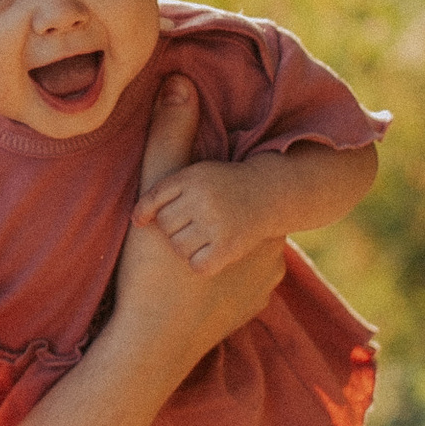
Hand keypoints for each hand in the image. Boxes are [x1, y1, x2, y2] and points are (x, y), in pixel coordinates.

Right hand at [120, 72, 285, 327]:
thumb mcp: (157, 198)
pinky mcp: (252, 312)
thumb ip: (170, 137)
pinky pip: (243, 285)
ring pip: (249, 251)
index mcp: (256, 217)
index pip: (249, 185)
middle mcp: (273, 250)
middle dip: (225, 215)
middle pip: (249, 217)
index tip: (202, 186)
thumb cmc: (152, 269)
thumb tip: (179, 81)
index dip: (224, 182)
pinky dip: (224, 280)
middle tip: (187, 218)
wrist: (152, 345)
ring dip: (227, 248)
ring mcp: (265, 286)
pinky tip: (196, 278)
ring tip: (187, 249)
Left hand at [134, 155, 273, 275]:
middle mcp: (203, 200)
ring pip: (178, 247)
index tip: (142, 223)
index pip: (153, 201)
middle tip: (191, 225)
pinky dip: (200, 263)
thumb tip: (136, 221)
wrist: (267, 193)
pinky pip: (197, 265)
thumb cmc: (222, 186)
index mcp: (192, 178)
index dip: (146, 214)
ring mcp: (216, 224)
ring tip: (201, 237)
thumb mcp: (195, 175)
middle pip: (165, 225)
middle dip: (173, 228)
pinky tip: (209, 253)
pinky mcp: (228, 247)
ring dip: (185, 246)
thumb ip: (164, 192)